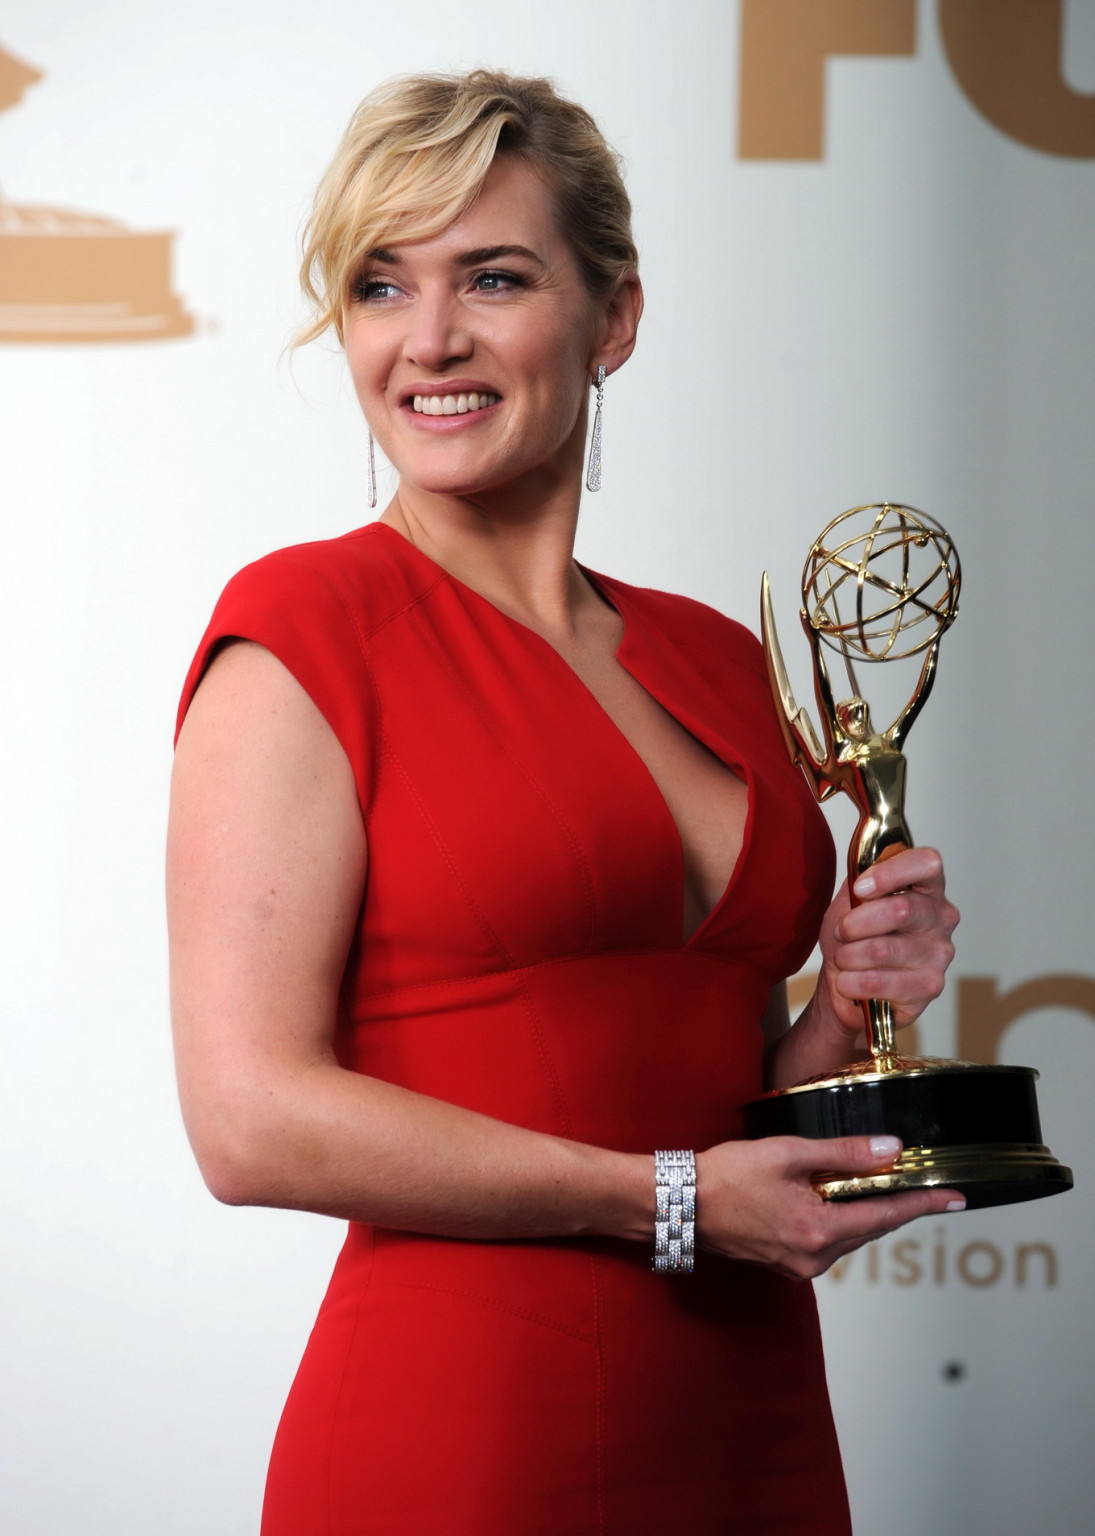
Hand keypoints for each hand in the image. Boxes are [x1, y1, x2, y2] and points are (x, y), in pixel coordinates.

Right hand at [696, 1133, 963, 1279]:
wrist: (680, 1203)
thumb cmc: (727, 1175)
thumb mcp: (789, 1153)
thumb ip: (843, 1152)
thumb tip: (890, 1150)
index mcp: (819, 1230)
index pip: (886, 1216)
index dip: (924, 1204)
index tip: (955, 1199)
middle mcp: (814, 1257)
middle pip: (869, 1228)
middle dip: (894, 1205)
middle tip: (920, 1183)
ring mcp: (798, 1264)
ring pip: (848, 1235)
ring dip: (862, 1210)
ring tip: (873, 1183)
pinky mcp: (784, 1262)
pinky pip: (825, 1240)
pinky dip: (836, 1218)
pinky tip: (830, 1196)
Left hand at [813, 845, 958, 1045]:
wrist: (847, 986)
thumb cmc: (853, 940)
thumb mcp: (849, 903)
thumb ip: (858, 882)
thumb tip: (863, 873)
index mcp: (925, 888)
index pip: (927, 864)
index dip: (891, 873)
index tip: (860, 888)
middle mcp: (941, 918)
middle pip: (900, 910)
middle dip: (855, 923)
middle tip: (841, 932)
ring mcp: (939, 954)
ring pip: (881, 950)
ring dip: (848, 956)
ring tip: (845, 960)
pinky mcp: (929, 987)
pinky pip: (877, 981)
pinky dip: (850, 982)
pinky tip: (850, 982)